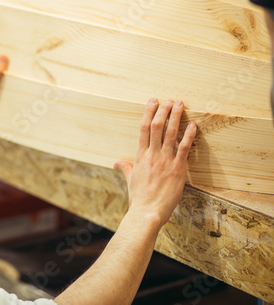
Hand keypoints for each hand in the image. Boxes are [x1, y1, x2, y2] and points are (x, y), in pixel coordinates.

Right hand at [114, 99, 195, 227]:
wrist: (147, 212)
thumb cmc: (139, 198)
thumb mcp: (130, 180)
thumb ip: (125, 168)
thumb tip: (117, 162)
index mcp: (140, 156)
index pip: (143, 129)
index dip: (148, 112)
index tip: (153, 101)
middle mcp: (151, 155)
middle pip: (156, 126)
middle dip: (163, 110)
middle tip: (169, 99)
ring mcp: (164, 161)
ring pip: (170, 133)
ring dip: (176, 117)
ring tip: (180, 104)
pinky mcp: (177, 169)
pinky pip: (183, 149)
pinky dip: (188, 136)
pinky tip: (193, 126)